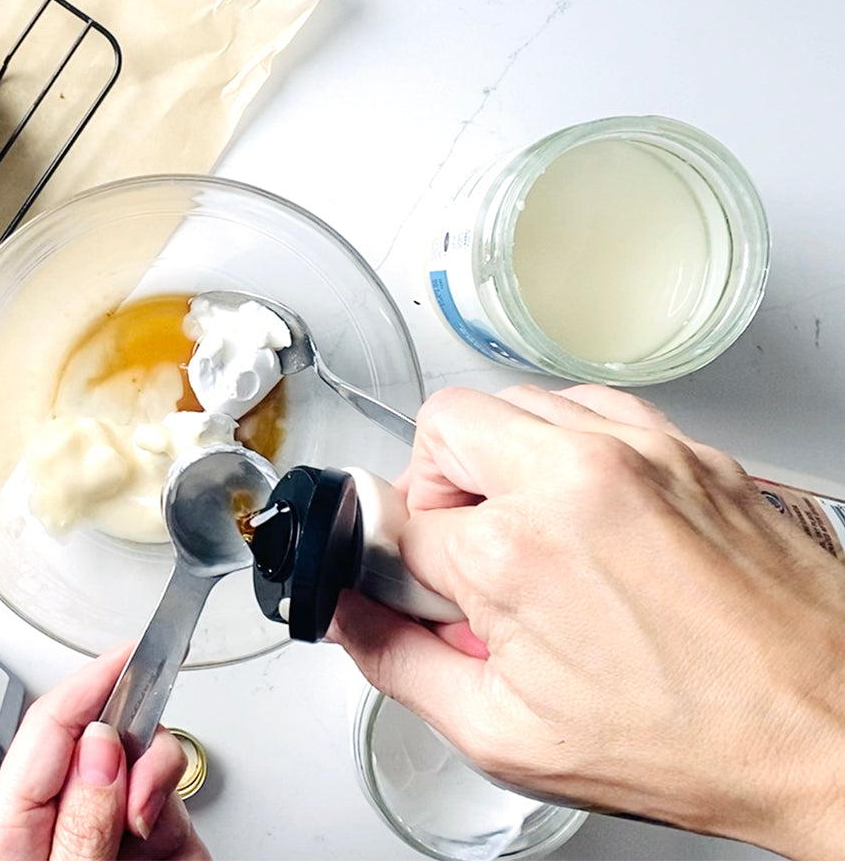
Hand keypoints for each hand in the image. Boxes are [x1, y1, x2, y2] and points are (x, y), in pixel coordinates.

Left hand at [0, 643, 209, 860]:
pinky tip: (159, 855)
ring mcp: (81, 843)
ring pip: (137, 779)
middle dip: (142, 755)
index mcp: (3, 829)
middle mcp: (41, 829)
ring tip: (149, 844)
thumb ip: (79, 822)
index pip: (49, 725)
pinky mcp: (120, 859)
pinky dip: (170, 830)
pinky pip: (157, 821)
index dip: (95, 678)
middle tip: (144, 806)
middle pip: (101, 743)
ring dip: (161, 798)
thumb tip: (103, 747)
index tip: (135, 650)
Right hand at [329, 384, 844, 860]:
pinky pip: (590, 406)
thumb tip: (348, 614)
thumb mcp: (507, 736)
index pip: (395, 520)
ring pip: (514, 403)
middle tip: (467, 553)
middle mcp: (572, 477)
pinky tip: (586, 510)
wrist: (836, 728)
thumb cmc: (699, 741)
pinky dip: (569, 446)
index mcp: (514, 550)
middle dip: (436, 490)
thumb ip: (398, 661)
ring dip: (501, 461)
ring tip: (531, 534)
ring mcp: (638, 451)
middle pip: (442, 429)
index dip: (399, 566)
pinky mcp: (688, 448)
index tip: (421, 588)